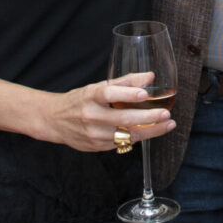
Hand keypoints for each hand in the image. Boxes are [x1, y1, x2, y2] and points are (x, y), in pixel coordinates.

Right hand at [42, 72, 176, 151]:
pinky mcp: (97, 147)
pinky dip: (137, 136)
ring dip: (149, 131)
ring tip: (167, 124)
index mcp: (90, 96)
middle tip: (166, 114)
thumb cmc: (80, 100)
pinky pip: (122, 143)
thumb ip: (125, 82)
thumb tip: (150, 76)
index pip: (109, 94)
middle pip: (122, 118)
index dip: (127, 94)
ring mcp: (93, 133)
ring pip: (126, 134)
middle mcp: (91, 115)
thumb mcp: (98, 87)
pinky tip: (150, 131)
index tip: (145, 93)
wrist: (54, 120)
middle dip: (147, 118)